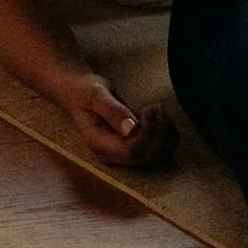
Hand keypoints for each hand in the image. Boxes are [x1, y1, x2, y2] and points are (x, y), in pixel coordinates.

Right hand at [59, 73, 178, 168]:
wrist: (80, 92)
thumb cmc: (85, 91)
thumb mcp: (96, 95)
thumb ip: (113, 111)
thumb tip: (131, 129)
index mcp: (99, 145)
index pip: (132, 151)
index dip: (147, 133)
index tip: (149, 109)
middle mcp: (112, 155)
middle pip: (146, 155)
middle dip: (158, 131)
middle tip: (156, 105)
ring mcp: (124, 154)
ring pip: (157, 155)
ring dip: (165, 132)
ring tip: (157, 108)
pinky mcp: (134, 147)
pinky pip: (160, 149)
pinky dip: (167, 134)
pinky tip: (159, 116)